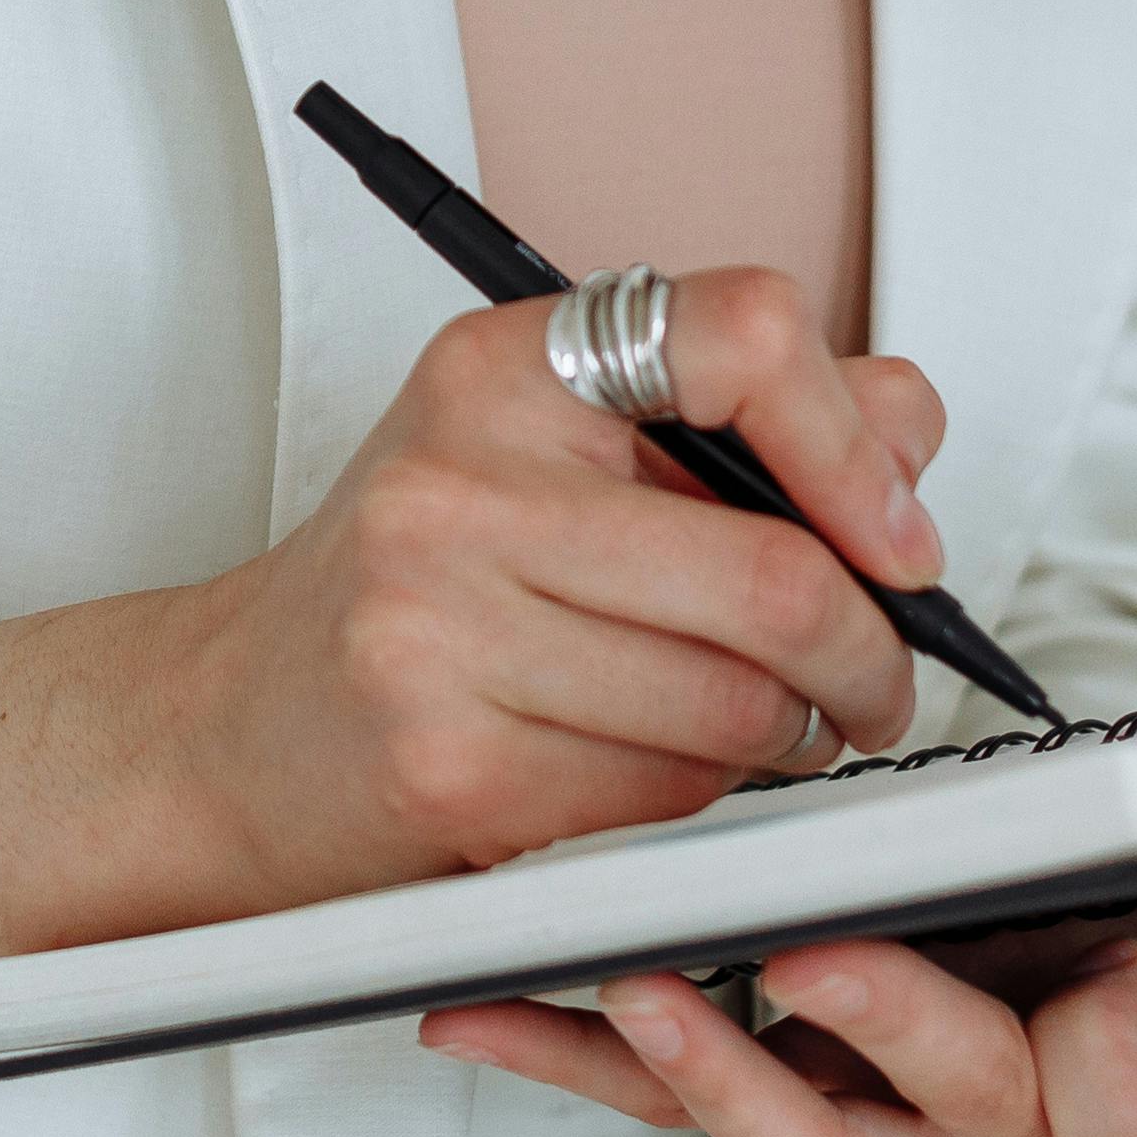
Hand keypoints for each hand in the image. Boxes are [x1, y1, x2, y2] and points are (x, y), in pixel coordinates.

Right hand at [139, 272, 950, 915]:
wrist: (226, 726)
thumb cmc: (414, 588)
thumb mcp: (555, 454)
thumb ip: (740, 425)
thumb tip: (910, 434)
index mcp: (506, 362)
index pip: (749, 336)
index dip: (861, 447)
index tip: (895, 537)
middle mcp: (462, 475)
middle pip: (780, 576)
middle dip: (870, 657)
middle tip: (867, 684)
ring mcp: (441, 622)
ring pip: (741, 705)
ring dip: (788, 738)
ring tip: (744, 723)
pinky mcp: (451, 764)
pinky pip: (671, 796)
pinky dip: (701, 800)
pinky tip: (647, 770)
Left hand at [416, 839, 1136, 1136]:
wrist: (1057, 961)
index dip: (1123, 1076)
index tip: (1112, 981)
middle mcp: (998, 1135)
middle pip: (956, 1130)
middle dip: (901, 1048)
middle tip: (833, 959)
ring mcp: (871, 1119)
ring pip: (791, 1130)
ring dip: (712, 1062)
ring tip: (645, 977)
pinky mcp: (750, 1078)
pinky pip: (648, 1083)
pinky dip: (562, 1044)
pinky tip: (472, 1002)